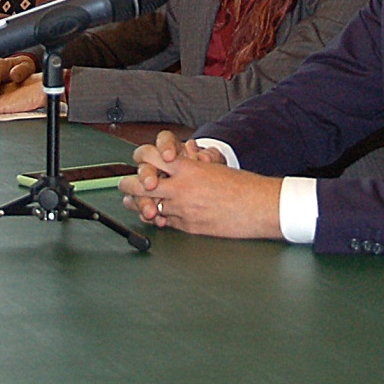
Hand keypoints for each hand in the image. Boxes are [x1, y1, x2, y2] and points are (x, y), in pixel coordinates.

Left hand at [116, 130, 282, 239]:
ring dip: (141, 205)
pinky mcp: (189, 227)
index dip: (140, 158)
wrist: (259, 207)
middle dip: (127, 185)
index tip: (141, 161)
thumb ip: (190, 166)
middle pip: (139, 185)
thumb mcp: (212, 167)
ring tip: (136, 203)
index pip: (149, 156)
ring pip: (149, 207)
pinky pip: (166, 223)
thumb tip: (175, 163)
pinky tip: (159, 217)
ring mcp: (182, 209)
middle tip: (124, 185)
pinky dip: (161, 219)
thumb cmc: (241, 185)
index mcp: (186, 168)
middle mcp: (180, 188)